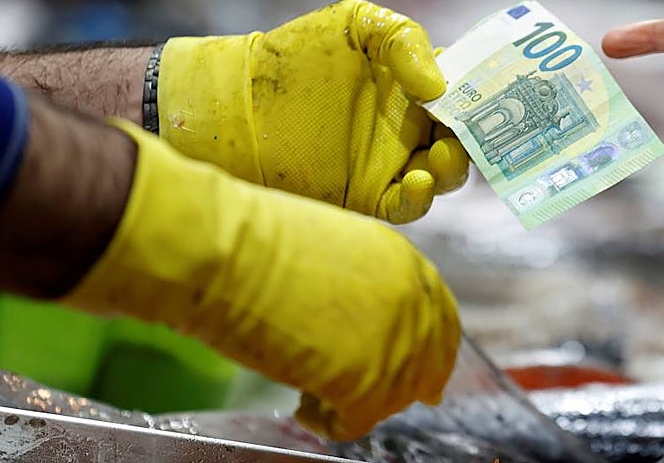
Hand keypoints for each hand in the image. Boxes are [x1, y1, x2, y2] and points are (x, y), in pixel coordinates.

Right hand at [65, 122, 459, 440]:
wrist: (225, 249)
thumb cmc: (256, 240)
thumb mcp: (333, 247)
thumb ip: (363, 283)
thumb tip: (362, 322)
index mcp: (404, 261)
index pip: (438, 318)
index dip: (430, 353)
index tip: (422, 381)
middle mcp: (410, 301)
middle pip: (426, 364)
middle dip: (398, 388)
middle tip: (365, 403)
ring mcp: (393, 342)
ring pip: (392, 399)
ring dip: (354, 404)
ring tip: (309, 394)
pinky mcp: (364, 382)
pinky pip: (357, 422)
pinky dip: (329, 424)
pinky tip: (302, 408)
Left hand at [157, 0, 467, 223]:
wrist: (237, 102)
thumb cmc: (295, 53)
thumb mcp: (355, 24)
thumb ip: (404, 40)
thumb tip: (439, 87)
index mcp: (416, 84)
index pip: (467, 91)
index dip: (487, 94)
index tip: (500, 95)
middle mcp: (411, 125)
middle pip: (465, 137)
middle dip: (480, 137)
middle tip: (471, 131)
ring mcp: (391, 161)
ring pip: (444, 174)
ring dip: (454, 168)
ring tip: (439, 156)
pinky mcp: (368, 194)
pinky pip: (408, 204)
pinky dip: (421, 198)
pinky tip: (417, 181)